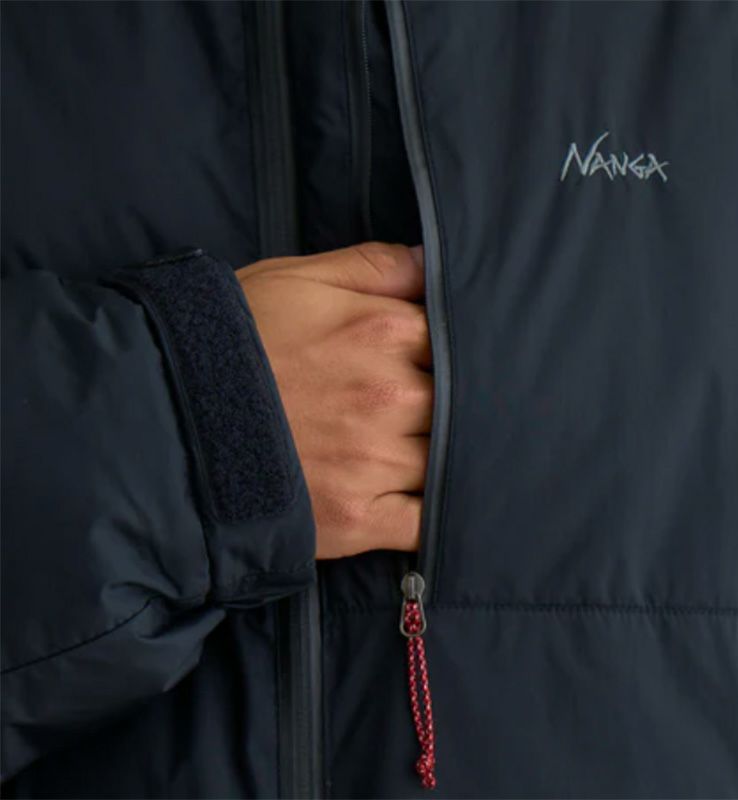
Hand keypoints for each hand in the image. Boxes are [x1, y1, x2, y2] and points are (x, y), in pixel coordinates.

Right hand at [237, 243, 430, 558]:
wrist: (166, 416)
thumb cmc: (233, 340)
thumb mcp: (297, 280)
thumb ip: (375, 267)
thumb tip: (432, 262)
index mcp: (384, 332)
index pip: (454, 343)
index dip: (447, 356)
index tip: (432, 366)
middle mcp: (391, 397)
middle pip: (456, 404)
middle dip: (444, 407)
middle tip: (420, 412)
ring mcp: (376, 462)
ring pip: (447, 462)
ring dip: (444, 459)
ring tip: (415, 453)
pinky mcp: (358, 518)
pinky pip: (424, 526)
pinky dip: (434, 518)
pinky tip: (426, 505)